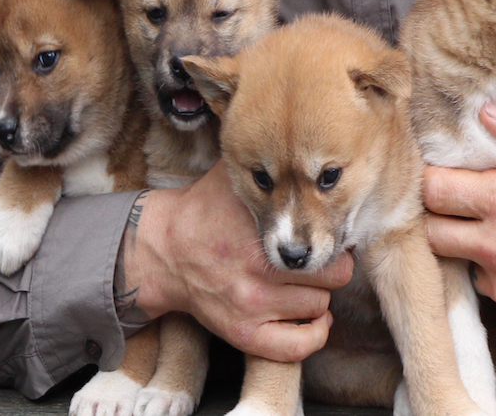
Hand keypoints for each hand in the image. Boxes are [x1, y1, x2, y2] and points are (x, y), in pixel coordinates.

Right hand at [124, 162, 353, 361]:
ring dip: (318, 294)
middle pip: (332, 275)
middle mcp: (257, 273)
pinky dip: (314, 334)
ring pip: (320, 307)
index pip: (324, 239)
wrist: (163, 252)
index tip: (325, 228)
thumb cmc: (205, 210)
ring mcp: (250, 308)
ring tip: (304, 280)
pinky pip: (297, 347)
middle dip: (330, 263)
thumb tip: (302, 148)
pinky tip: (314, 317)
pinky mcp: (243, 335)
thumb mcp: (234, 177)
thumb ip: (269, 166)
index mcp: (258, 233)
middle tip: (318, 256)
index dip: (330, 231)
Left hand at [424, 102, 495, 335]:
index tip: (445, 175)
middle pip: (430, 233)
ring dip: (471, 247)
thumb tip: (485, 113)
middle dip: (439, 216)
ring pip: (460, 263)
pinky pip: (491, 290)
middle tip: (463, 203)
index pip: (431, 191)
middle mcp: (495, 248)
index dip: (432, 180)